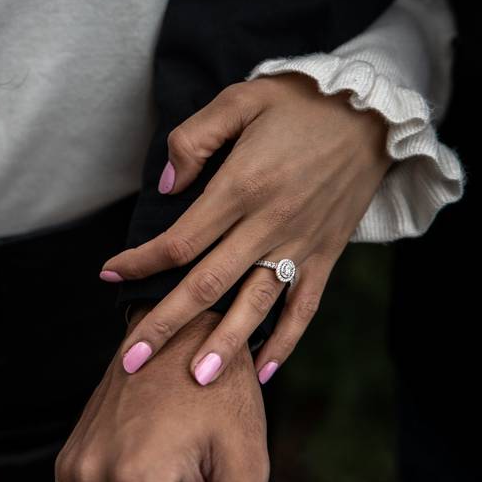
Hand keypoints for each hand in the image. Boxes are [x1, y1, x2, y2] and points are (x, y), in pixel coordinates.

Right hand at [56, 305, 268, 481]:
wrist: (182, 330)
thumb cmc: (220, 390)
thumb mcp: (244, 462)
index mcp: (137, 478)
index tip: (200, 481)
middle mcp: (92, 474)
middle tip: (192, 473)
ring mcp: (75, 467)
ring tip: (178, 471)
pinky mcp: (70, 460)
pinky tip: (158, 473)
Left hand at [99, 72, 391, 385]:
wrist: (372, 112)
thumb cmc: (299, 102)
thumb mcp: (239, 100)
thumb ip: (194, 139)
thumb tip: (166, 187)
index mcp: (240, 187)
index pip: (178, 241)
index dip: (139, 261)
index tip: (109, 275)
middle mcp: (268, 224)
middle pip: (206, 286)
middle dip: (164, 325)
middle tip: (132, 360)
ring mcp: (300, 244)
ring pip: (254, 306)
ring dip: (223, 345)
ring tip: (196, 381)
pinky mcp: (327, 254)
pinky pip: (305, 308)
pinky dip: (285, 341)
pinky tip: (264, 371)